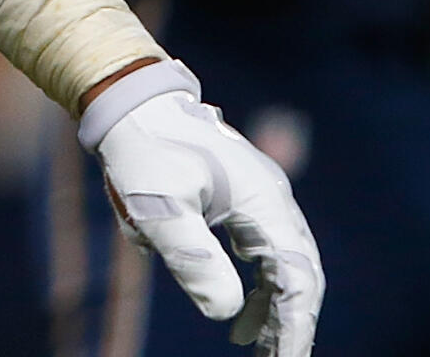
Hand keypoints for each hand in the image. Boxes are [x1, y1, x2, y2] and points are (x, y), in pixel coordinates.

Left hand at [93, 87, 321, 356]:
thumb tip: (226, 314)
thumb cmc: (143, 148)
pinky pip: (264, 250)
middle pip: (300, 273)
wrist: (129, 98)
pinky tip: (243, 311)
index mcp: (266, 202)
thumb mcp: (161, 208)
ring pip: (284, 263)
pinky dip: (260, 284)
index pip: (298, 278)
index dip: (296, 324)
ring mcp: (262, 197)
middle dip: (292, 322)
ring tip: (258, 346)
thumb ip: (193, 258)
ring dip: (276, 306)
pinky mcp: (243, 197)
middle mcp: (274, 200)